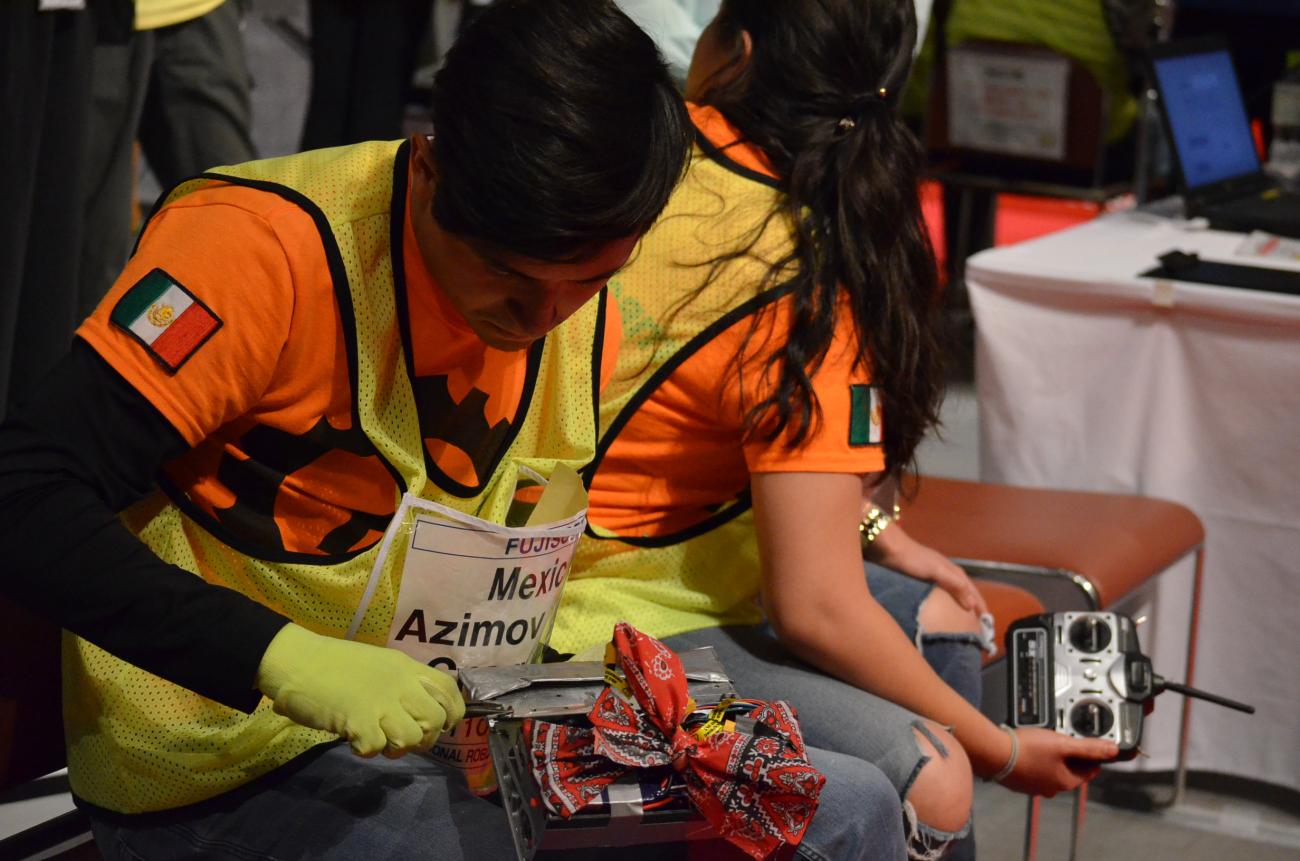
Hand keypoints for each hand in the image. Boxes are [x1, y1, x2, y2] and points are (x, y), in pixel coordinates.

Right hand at [256, 623, 464, 757]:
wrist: (297, 661)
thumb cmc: (334, 664)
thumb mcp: (379, 665)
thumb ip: (401, 683)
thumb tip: (418, 712)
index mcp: (406, 667)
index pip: (449, 689)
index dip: (453, 712)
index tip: (443, 725)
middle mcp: (399, 683)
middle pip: (436, 719)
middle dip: (426, 738)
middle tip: (405, 740)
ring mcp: (380, 701)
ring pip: (411, 738)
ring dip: (396, 748)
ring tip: (378, 741)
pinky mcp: (358, 719)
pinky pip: (376, 747)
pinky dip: (366, 750)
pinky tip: (354, 740)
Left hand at [869, 525, 988, 615]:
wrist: (886, 546)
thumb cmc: (911, 558)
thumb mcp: (935, 571)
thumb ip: (953, 584)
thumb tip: (971, 604)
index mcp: (952, 571)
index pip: (971, 591)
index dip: (980, 604)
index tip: (988, 621)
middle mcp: (945, 572)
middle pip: (964, 590)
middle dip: (973, 604)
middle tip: (979, 622)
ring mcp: (933, 574)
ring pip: (952, 590)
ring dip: (960, 602)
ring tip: (963, 617)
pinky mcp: (920, 577)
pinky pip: (939, 592)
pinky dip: (945, 600)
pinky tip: (939, 608)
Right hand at [997, 728, 1117, 796]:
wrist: (994, 753)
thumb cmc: (1027, 749)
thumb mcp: (1062, 743)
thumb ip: (1089, 747)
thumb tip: (1112, 750)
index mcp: (1064, 782)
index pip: (1087, 772)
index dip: (1091, 758)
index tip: (1090, 747)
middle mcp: (1050, 789)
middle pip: (1068, 772)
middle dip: (1069, 758)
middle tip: (1064, 741)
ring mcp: (1033, 787)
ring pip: (1050, 772)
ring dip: (1051, 760)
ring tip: (1044, 743)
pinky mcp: (1019, 782)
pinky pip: (1034, 772)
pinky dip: (1035, 763)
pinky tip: (1029, 751)